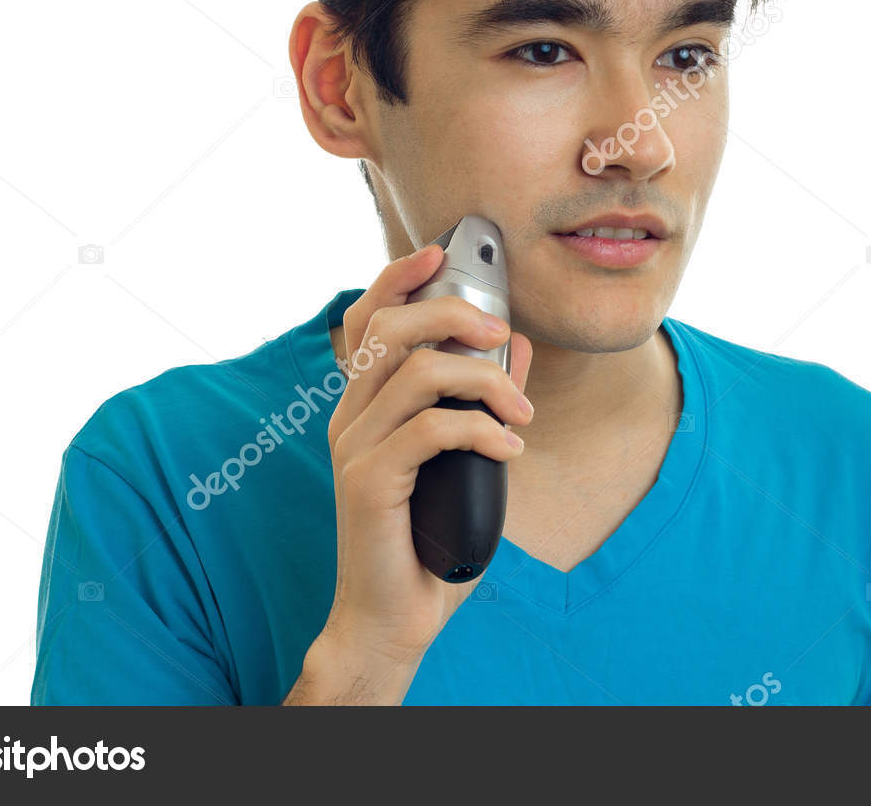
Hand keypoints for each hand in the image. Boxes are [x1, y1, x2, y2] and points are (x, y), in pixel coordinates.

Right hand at [319, 243, 533, 666]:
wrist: (393, 617)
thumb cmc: (428, 538)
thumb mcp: (467, 458)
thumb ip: (483, 401)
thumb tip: (514, 345)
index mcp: (364, 404)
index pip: (366, 320)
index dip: (396, 277)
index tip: (438, 253)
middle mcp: (350, 416)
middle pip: (389, 328)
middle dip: (452, 314)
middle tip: (502, 334)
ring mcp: (353, 447)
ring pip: (415, 373)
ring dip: (483, 383)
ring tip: (520, 416)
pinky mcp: (367, 480)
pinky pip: (430, 429)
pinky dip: (481, 430)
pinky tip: (509, 448)